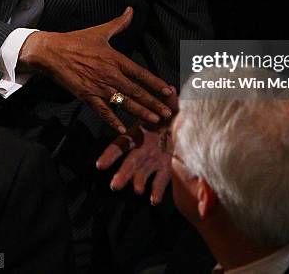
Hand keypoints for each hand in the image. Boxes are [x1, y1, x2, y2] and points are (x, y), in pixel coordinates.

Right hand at [18, 7, 172, 132]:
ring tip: (154, 120)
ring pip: (123, 102)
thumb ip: (119, 23)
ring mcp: (98, 86)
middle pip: (136, 91)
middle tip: (167, 112)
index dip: (155, 82)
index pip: (140, 73)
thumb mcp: (100, 31)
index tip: (168, 91)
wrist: (51, 52)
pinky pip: (102, 111)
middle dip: (153, 102)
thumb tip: (131, 10)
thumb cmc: (77, 40)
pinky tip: (122, 130)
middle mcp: (110, 74)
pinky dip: (112, 121)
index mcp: (115, 58)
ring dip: (140, 112)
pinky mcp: (86, 96)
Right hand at [96, 89, 177, 203]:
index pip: (122, 144)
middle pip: (130, 163)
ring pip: (142, 174)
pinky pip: (160, 181)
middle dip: (122, 174)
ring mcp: (154, 161)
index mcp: (140, 133)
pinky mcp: (166, 168)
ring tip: (138, 190)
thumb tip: (170, 89)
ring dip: (139, 183)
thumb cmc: (174, 113)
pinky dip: (157, 191)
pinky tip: (154, 200)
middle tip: (115, 185)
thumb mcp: (172, 105)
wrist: (187, 124)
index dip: (111, 154)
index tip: (100, 165)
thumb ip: (170, 99)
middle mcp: (143, 149)